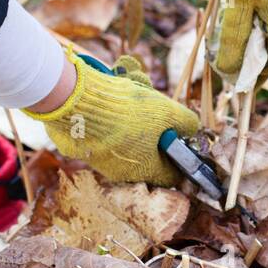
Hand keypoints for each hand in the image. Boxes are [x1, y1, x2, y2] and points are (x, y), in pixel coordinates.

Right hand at [25, 50, 198, 185]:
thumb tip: (192, 128)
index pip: (169, 175)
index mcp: (145, 170)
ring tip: (130, 92)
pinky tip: (109, 97)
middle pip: (147, 154)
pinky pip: (103, 133)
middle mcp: (121, 172)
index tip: (178, 139)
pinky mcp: (81, 146)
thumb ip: (185, 121)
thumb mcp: (166, 110)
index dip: (178, 158)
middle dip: (152, 130)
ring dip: (131, 118)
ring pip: (125, 140)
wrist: (74, 101)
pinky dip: (110, 116)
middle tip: (152, 106)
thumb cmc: (125, 111)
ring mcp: (99, 160)